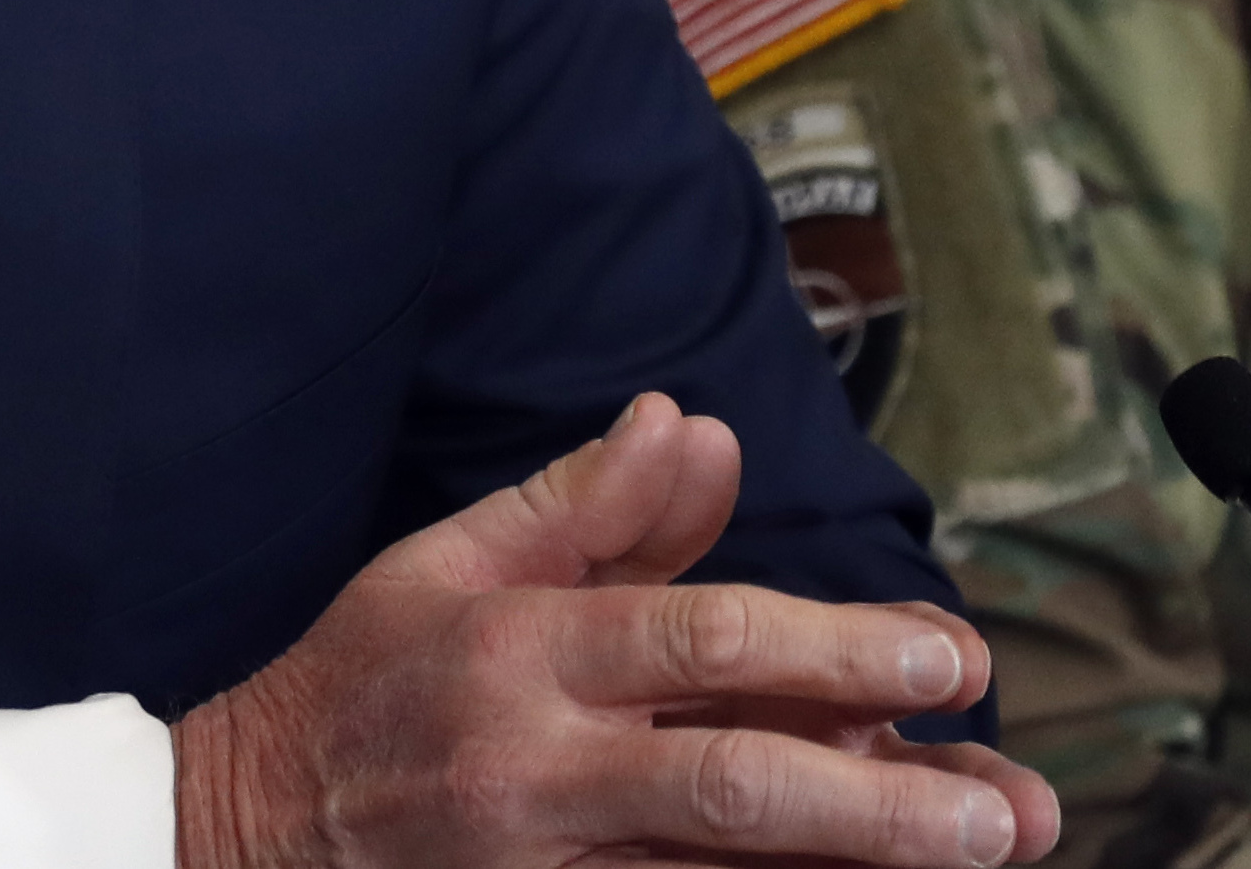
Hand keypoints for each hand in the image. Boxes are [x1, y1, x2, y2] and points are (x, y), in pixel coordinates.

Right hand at [171, 393, 1059, 867]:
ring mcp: (542, 867)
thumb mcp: (444, 565)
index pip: (698, 637)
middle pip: (732, 780)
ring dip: (861, 868)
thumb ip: (580, 505)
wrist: (246, 826)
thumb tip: (688, 426)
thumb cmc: (359, 680)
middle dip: (882, 795)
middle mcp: (534, 764)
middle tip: (1005, 800)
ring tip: (980, 853)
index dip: (835, 644)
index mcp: (515, 645)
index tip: (950, 653)